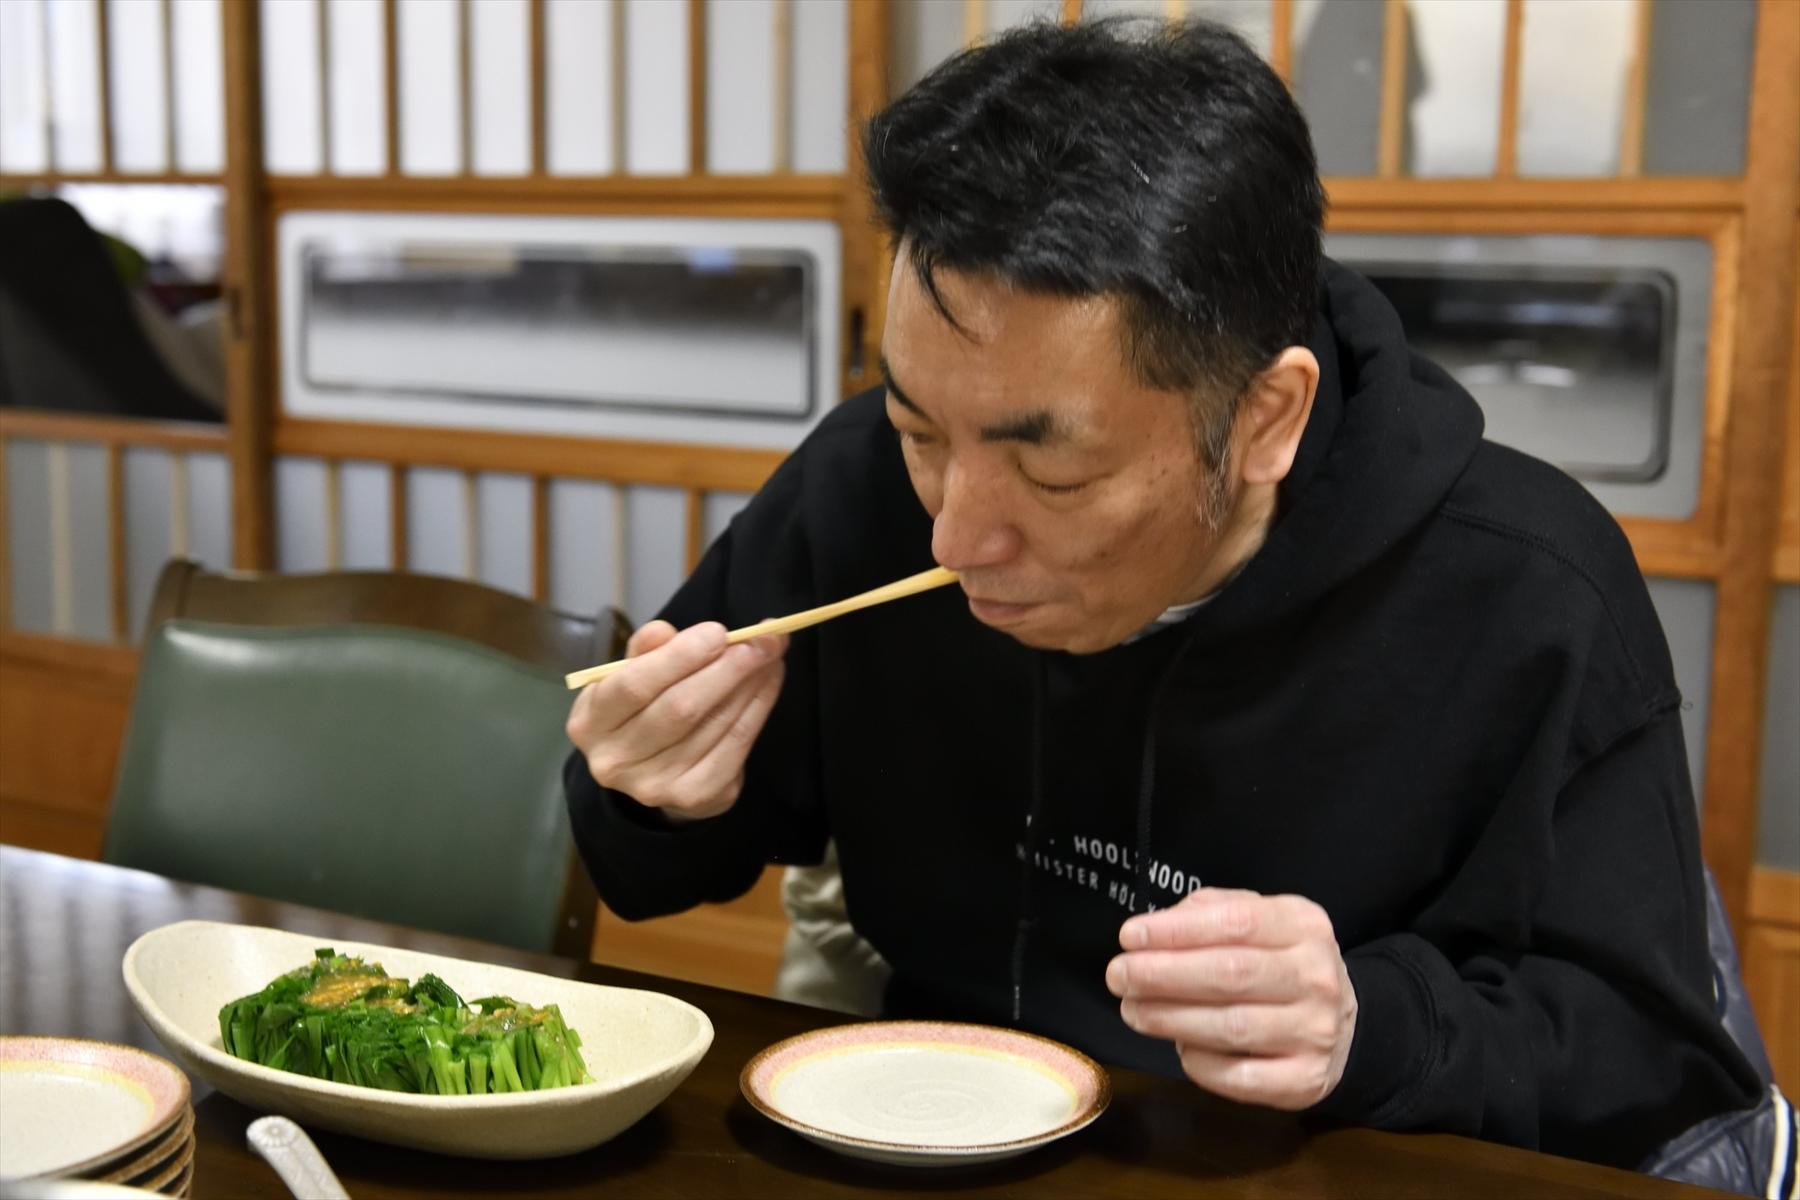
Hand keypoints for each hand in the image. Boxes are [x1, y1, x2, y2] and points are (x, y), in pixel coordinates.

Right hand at [565, 620, 786, 820]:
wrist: (652, 772)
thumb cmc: (640, 709)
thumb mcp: (630, 675)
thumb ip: (646, 651)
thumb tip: (664, 632)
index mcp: (590, 723)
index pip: (634, 685)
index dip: (680, 656)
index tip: (719, 632)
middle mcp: (615, 761)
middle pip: (680, 708)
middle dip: (727, 668)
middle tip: (762, 640)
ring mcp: (655, 786)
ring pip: (714, 725)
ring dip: (751, 684)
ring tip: (770, 653)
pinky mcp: (694, 796)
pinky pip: (735, 746)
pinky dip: (758, 708)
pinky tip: (769, 681)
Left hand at [1105, 888, 1356, 1109]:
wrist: (1342, 1024)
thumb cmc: (1280, 964)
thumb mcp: (1260, 920)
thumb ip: (1209, 913)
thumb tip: (1154, 929)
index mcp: (1303, 926)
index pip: (1236, 921)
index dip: (1177, 930)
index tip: (1129, 936)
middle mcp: (1316, 977)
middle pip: (1231, 974)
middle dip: (1162, 974)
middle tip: (1118, 976)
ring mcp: (1315, 1032)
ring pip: (1231, 1027)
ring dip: (1170, 1019)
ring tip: (1133, 1010)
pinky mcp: (1305, 1080)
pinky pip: (1240, 1076)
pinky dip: (1199, 1062)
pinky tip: (1178, 1046)